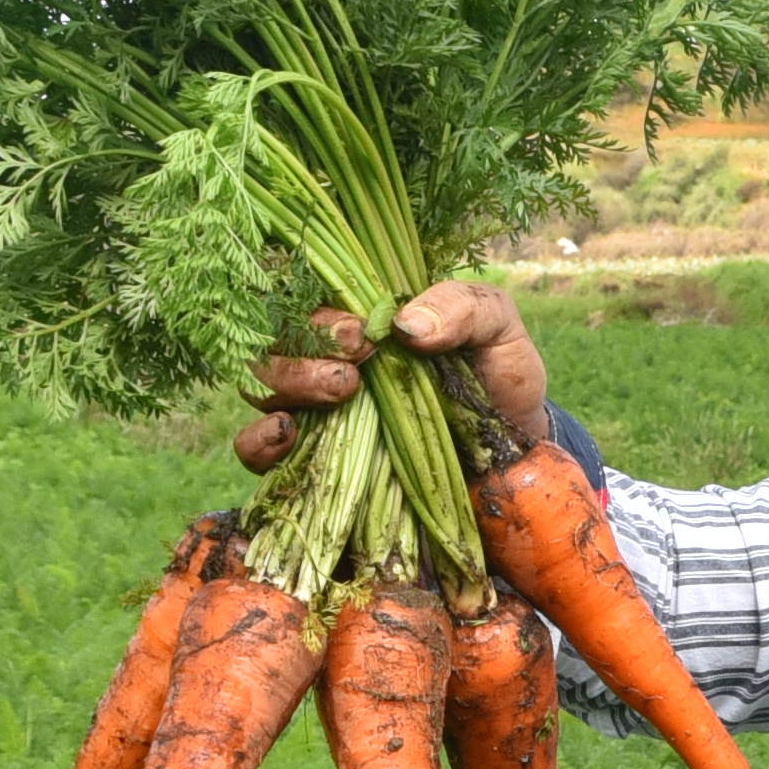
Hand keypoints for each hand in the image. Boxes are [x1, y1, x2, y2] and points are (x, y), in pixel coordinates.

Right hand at [236, 280, 556, 472]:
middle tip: (350, 375)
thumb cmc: (499, 379)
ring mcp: (316, 411)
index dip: (324, 320)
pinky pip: (256, 451)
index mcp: (362, 321)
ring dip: (286, 388)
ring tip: (340, 396)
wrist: (513, 454)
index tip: (362, 337)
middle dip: (301, 357)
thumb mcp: (498, 327)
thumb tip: (407, 325)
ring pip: (260, 389)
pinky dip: (258, 442)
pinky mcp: (314, 462)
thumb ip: (463, 307)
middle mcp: (329, 360)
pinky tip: (286, 435)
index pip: (310, 305)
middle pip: (275, 346)